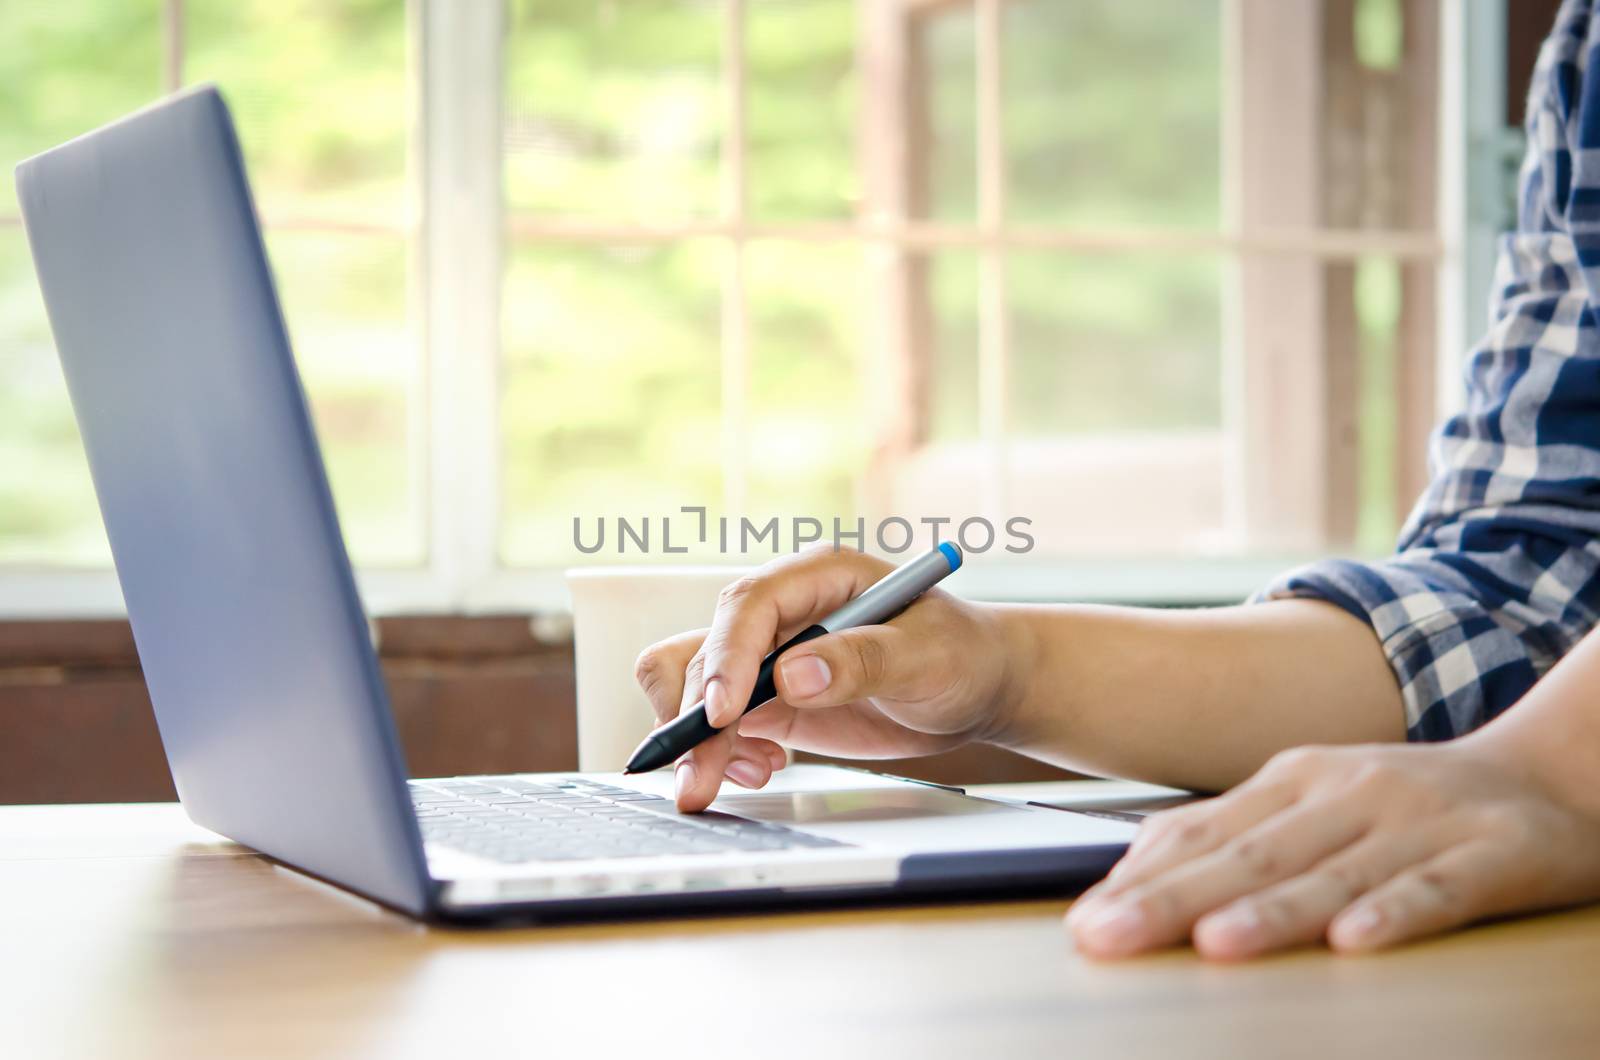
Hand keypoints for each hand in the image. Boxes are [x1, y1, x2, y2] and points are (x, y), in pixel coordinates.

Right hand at [633, 545, 1015, 811]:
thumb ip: (862, 660)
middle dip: (697, 716)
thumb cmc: (960, 654)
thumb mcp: (927, 655)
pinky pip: (716, 721)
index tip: (723, 712)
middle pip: (705, 651)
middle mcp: (782, 611)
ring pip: (694, 686)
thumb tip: (792, 675)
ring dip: (696, 738)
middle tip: (703, 776)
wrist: (974, 688)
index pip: (748, 606)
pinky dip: (720, 750)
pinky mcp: (768, 698)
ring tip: (734, 779)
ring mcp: (769, 656)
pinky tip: (761, 770)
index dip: (725, 657)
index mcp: (817, 577)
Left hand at [1064, 739, 1599, 959]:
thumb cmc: (1411, 803)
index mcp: (1297, 778)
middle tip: (1108, 936)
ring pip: (1333, 873)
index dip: (1140, 876)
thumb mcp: (1317, 801)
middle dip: (1171, 899)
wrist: (1548, 773)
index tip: (1085, 919)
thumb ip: (1239, 833)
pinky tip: (1353, 942)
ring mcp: (1419, 822)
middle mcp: (1348, 793)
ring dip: (1270, 911)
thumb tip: (1135, 872)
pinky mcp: (1491, 855)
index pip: (1204, 831)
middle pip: (1250, 855)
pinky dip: (1394, 914)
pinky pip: (1436, 890)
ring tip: (1212, 943)